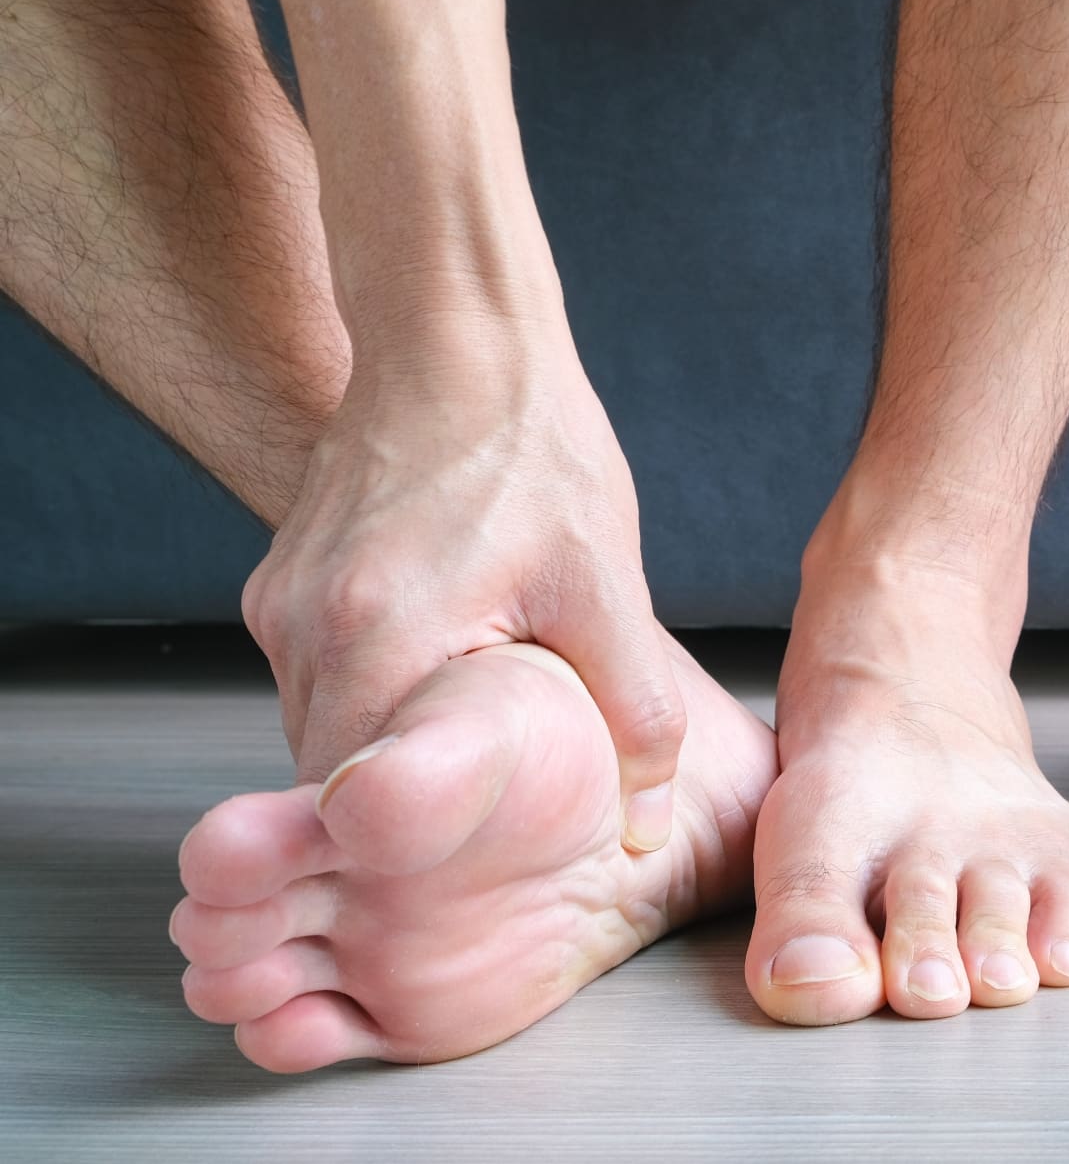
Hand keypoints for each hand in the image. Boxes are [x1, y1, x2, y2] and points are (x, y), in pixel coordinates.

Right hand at [241, 320, 686, 851]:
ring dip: (390, 746)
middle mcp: (304, 627)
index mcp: (377, 636)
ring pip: (322, 728)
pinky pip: (317, 674)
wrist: (460, 339)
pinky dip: (373, 693)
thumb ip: (634, 711)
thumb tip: (652, 824)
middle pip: (333, 774)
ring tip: (470, 746)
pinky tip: (443, 674)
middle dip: (404, 803)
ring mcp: (280, 603)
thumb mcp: (608, 585)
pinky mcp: (280, 581)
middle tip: (483, 822)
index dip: (410, 850)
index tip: (468, 864)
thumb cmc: (535, 451)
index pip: (358, 804)